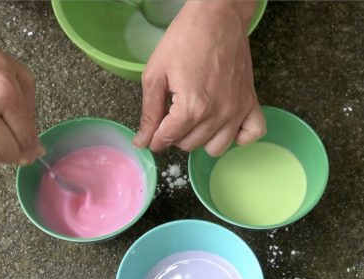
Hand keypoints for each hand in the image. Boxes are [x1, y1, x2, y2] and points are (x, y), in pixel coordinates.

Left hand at [133, 0, 265, 156]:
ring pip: (215, 147)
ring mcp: (237, 109)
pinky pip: (251, 134)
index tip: (152, 133)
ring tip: (194, 120)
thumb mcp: (155, 75)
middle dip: (174, 136)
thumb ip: (149, 112)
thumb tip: (143, 141)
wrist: (217, 16)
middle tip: (171, 116)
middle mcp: (217, 113)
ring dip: (201, 139)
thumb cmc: (184, 39)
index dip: (154, 138)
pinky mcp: (250, 102)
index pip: (166, 139)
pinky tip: (223, 125)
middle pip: (188, 145)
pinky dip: (238, 136)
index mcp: (191, 107)